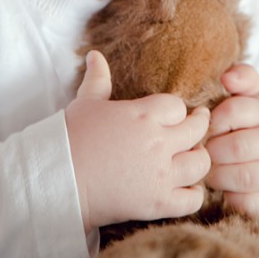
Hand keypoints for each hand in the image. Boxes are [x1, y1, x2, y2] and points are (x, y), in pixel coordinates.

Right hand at [66, 50, 210, 234]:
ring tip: (194, 155)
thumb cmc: (70, 138)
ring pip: (201, 163)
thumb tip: (95, 54)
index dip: (177, 110)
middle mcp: (158, 142)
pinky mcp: (157, 203)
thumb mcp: (85, 103)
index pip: (178, 106)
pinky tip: (187, 188)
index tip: (176, 113)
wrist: (57, 181)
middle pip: (197, 130)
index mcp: (143, 114)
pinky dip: (194, 194)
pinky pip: (192, 199)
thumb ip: (98, 78)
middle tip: (199, 124)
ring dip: (199, 158)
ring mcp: (160, 174)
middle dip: (199, 126)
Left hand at [205, 64, 258, 214]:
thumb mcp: (256, 92)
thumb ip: (243, 77)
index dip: (214, 120)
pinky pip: (251, 203)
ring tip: (209, 170)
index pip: (237, 110)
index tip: (205, 126)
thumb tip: (226, 77)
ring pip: (245, 177)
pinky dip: (232, 198)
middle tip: (202, 152)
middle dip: (213, 151)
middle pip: (239, 147)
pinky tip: (224, 188)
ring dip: (219, 176)